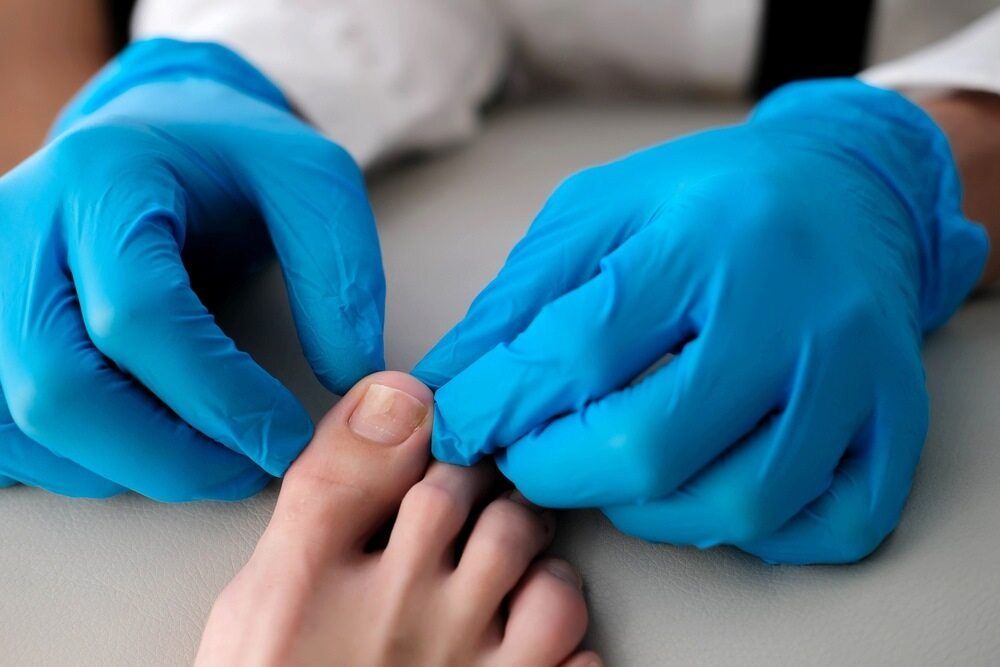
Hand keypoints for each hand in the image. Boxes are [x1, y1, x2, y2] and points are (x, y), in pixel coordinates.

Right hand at [0, 40, 384, 500]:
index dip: (220, 397)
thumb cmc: (233, 161)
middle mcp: (16, 228)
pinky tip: (143, 453)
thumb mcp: (310, 182)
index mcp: (103, 178)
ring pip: (21, 420)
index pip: (139, 314)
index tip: (290, 439)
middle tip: (249, 472)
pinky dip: (71, 466)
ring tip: (209, 462)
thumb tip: (350, 379)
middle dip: (167, 456)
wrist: (153, 137)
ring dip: (123, 469)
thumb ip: (339, 272)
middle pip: (59, 386)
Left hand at [415, 79, 987, 563]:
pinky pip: (829, 526)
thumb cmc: (706, 200)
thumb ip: (516, 302)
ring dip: (646, 510)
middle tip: (527, 456)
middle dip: (557, 472)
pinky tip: (708, 485)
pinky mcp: (894, 420)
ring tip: (611, 466)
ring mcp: (854, 374)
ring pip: (738, 504)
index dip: (498, 407)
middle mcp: (789, 310)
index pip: (578, 352)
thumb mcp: (596, 214)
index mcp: (701, 238)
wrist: (844, 188)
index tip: (460, 427)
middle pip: (650, 446)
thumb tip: (445, 391)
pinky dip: (756, 531)